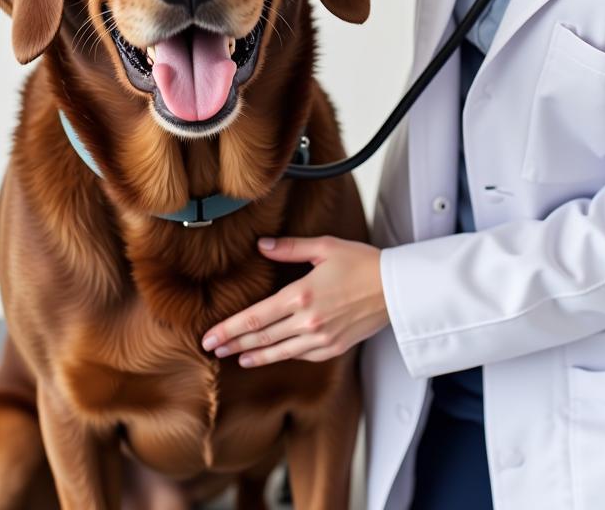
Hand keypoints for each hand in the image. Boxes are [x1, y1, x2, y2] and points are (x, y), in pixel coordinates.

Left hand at [201, 236, 389, 366]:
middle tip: (211, 349)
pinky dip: (282, 356)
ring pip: (279, 352)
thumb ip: (290, 248)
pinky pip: (300, 355)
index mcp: (302, 295)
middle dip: (233, 344)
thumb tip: (262, 245)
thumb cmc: (362, 263)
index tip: (209, 337)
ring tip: (236, 358)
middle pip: (262, 337)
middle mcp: (308, 321)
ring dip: (254, 355)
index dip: (229, 329)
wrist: (395, 288)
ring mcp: (321, 338)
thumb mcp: (324, 248)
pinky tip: (271, 355)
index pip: (256, 317)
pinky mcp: (333, 347)